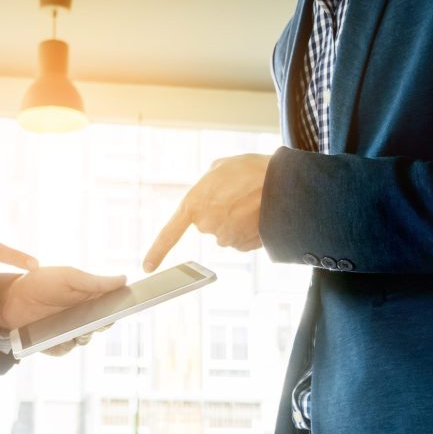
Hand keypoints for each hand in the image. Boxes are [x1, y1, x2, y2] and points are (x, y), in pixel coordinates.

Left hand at [0, 267, 125, 354]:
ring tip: (72, 326)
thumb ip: (95, 282)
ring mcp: (69, 331)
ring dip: (82, 334)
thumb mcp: (68, 277)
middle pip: (101, 326)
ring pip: (85, 339)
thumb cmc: (40, 282)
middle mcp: (81, 316)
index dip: (117, 309)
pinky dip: (63, 343)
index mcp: (88, 298)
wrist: (10, 299)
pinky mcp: (55, 344)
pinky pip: (66, 349)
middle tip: (96, 319)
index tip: (119, 309)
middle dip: (101, 324)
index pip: (111, 307)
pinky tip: (56, 335)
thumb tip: (124, 280)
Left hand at [143, 153, 270, 271]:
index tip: (147, 267)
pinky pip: (241, 240)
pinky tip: (259, 214)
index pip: (170, 233)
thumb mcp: (221, 166)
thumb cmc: (253, 170)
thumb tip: (210, 190)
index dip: (157, 251)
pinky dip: (249, 229)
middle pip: (208, 224)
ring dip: (237, 220)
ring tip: (252, 202)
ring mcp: (225, 238)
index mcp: (194, 204)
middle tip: (238, 194)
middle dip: (220, 211)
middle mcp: (206, 225)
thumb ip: (207, 182)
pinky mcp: (243, 246)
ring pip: (227, 232)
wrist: (286, 185)